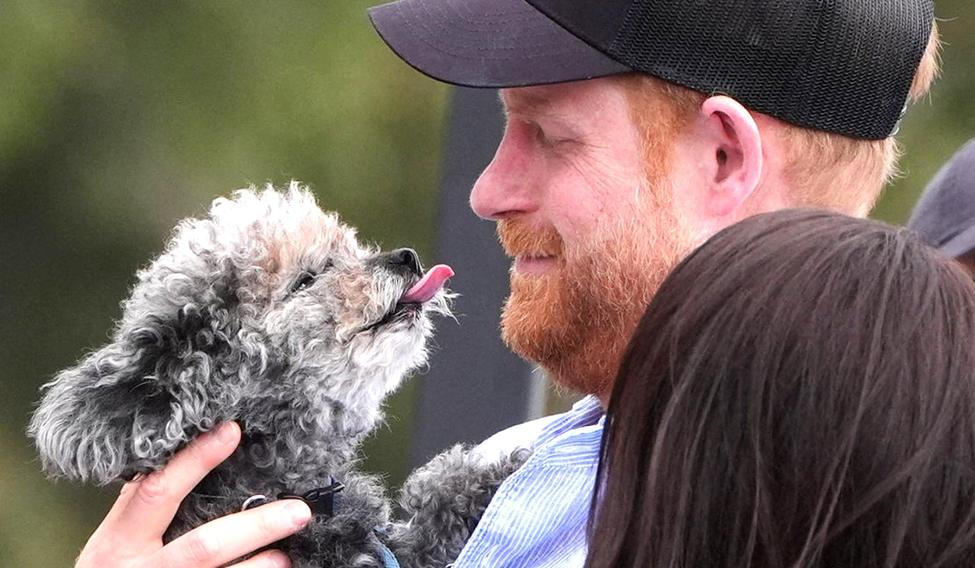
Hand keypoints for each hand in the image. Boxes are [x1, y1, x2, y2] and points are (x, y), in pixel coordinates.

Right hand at [75, 422, 311, 567]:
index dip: (195, 460)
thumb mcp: (115, 538)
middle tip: (299, 510)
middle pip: (205, 545)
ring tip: (287, 554)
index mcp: (119, 542)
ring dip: (261, 565)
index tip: (233, 431)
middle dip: (256, 526)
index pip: (157, 491)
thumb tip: (186, 448)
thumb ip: (145, 504)